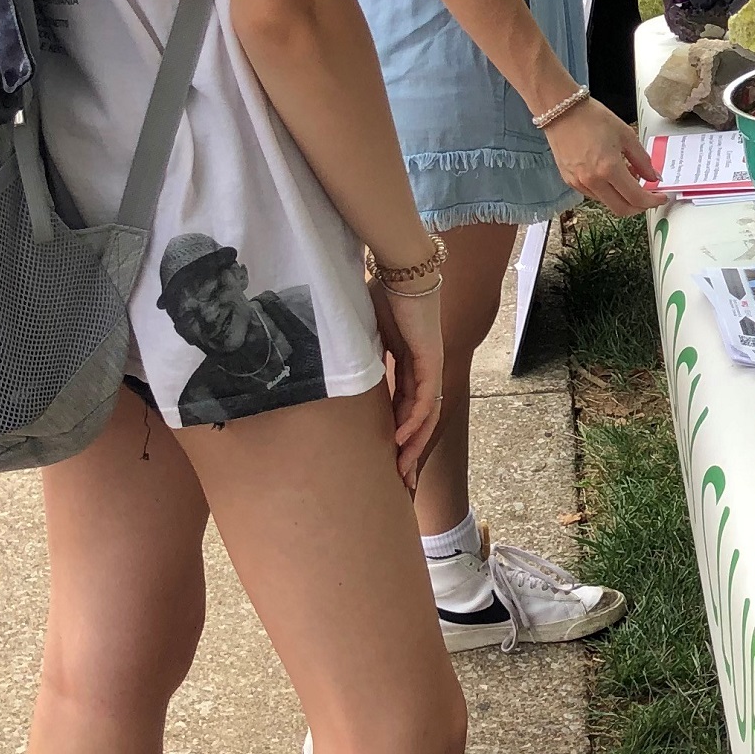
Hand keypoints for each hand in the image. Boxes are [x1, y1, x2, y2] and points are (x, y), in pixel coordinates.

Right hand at [368, 275, 446, 490]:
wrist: (402, 269)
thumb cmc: (381, 292)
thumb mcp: (361, 333)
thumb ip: (352, 353)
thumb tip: (323, 365)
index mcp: (407, 365)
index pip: (404, 409)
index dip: (396, 436)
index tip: (386, 462)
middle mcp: (422, 370)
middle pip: (419, 421)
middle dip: (410, 454)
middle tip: (400, 484)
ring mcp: (429, 366)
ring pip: (425, 416)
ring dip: (413, 446)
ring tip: (401, 472)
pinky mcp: (431, 359)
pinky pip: (424, 399)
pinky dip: (413, 421)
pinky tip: (401, 441)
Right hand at [549, 95, 671, 215]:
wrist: (561, 110)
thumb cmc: (592, 118)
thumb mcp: (626, 135)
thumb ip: (642, 160)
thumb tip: (654, 177)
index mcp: (609, 168)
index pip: (636, 198)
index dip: (652, 201)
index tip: (661, 197)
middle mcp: (592, 181)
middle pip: (622, 209)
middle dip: (640, 206)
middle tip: (649, 196)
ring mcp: (579, 183)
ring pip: (608, 203)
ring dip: (623, 198)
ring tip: (630, 178)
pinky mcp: (570, 181)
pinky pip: (594, 195)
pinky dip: (608, 192)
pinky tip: (612, 176)